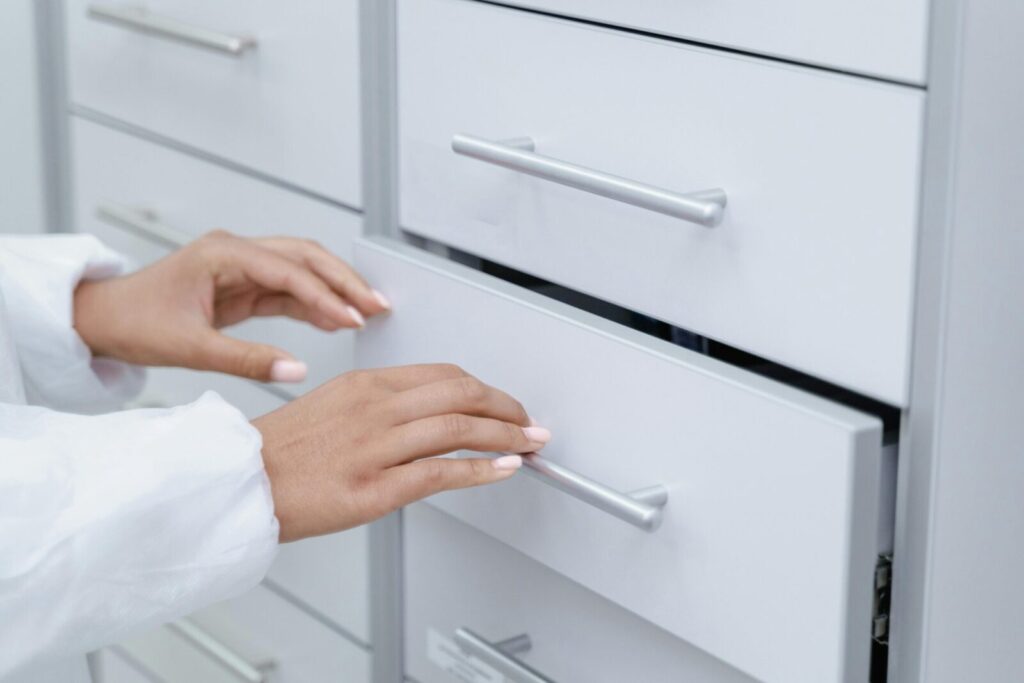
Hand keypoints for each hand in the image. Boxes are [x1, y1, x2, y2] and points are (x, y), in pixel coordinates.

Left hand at [73, 230, 389, 381]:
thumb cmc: (134, 322)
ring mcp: (240, 267)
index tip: (354, 317)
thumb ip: (248, 360)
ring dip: (333, 290)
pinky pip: (287, 290)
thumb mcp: (191, 347)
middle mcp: (235, 252)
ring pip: (301, 270)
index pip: (288, 270)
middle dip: (343, 281)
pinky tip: (335, 320)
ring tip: (367, 312)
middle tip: (377, 305)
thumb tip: (296, 371)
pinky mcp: (241, 286)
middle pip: (305, 257)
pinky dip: (313, 304)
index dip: (325, 294)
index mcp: (222, 253)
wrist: (102, 319)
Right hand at [252, 363, 552, 541]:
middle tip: (526, 421)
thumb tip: (427, 413)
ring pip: (459, 428)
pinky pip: (442, 472)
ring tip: (528, 444)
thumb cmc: (282, 452)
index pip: (444, 375)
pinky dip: (482, 469)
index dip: (485, 388)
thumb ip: (379, 405)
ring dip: (506, 436)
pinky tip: (504, 469)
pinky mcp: (375, 488)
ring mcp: (377, 447)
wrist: (242, 485)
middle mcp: (375, 408)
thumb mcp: (332, 407)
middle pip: (461, 394)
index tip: (504, 402)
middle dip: (506, 407)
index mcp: (366, 385)